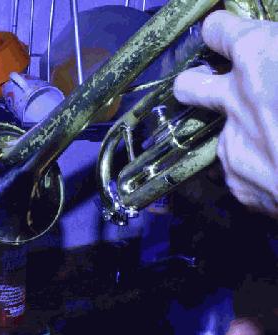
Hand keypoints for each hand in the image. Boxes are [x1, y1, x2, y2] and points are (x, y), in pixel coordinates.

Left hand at [173, 10, 277, 217]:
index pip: (217, 31)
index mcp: (259, 56)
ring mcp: (231, 145)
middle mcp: (234, 101)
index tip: (225, 35)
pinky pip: (238, 168)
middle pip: (188, 86)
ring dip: (242, 132)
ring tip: (277, 141)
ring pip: (221, 132)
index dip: (221, 32)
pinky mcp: (236, 182)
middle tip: (212, 85)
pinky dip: (255, 166)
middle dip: (195, 83)